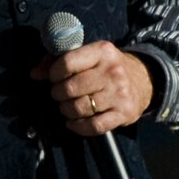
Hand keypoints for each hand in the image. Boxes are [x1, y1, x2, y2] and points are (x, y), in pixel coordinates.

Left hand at [35, 41, 153, 135]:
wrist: (144, 79)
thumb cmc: (105, 66)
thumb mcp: (86, 55)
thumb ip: (56, 60)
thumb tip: (34, 74)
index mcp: (102, 51)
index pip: (68, 62)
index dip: (54, 73)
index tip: (53, 78)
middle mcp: (113, 72)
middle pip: (72, 87)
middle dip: (58, 93)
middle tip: (59, 94)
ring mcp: (120, 94)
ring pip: (81, 107)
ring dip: (66, 110)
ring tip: (66, 106)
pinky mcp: (125, 114)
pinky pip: (95, 126)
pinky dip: (79, 127)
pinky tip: (73, 123)